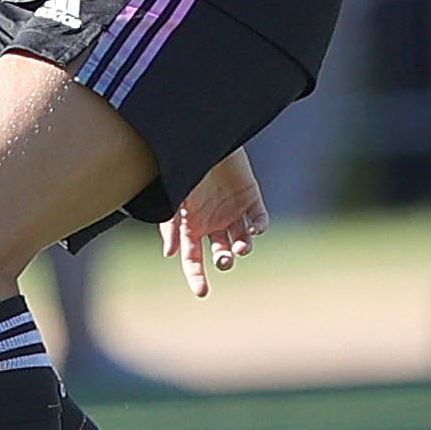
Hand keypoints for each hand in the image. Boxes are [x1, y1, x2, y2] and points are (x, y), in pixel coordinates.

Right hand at [157, 147, 268, 298]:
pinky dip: (260, 227)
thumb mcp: (173, 198)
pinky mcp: (251, 198)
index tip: (202, 292)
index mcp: (192, 226)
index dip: (196, 276)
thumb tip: (170, 254)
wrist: (205, 137)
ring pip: (243, 241)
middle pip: (221, 253)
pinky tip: (256, 229)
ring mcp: (234, 212)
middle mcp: (214, 223)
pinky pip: (259, 219)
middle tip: (224, 259)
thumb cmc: (184, 167)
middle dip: (224, 261)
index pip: (193, 259)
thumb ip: (171, 225)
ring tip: (240, 249)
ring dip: (243, 249)